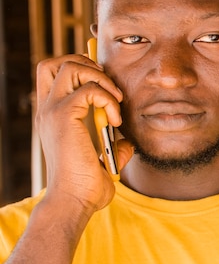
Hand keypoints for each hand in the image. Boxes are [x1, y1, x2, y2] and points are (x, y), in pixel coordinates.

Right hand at [35, 54, 132, 214]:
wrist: (75, 201)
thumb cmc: (86, 186)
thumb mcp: (102, 160)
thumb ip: (112, 147)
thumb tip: (126, 143)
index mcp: (53, 115)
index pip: (54, 74)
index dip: (81, 68)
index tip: (106, 85)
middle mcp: (48, 109)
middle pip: (56, 62)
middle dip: (88, 65)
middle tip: (109, 88)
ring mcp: (53, 111)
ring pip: (70, 66)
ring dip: (100, 78)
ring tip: (116, 102)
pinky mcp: (64, 116)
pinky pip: (89, 89)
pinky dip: (108, 99)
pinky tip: (115, 120)